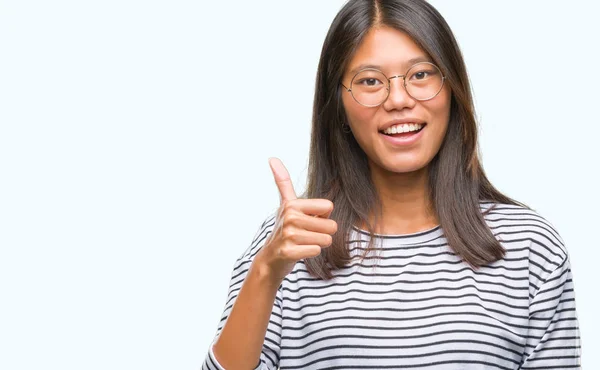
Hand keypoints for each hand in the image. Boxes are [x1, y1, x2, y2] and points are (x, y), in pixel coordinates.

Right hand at [254, 158, 337, 283]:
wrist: (270, 258)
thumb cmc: (284, 230)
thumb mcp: (285, 204)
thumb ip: (282, 181)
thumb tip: (272, 158)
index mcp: (292, 204)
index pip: (328, 207)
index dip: (323, 216)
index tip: (308, 220)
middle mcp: (289, 217)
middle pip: (331, 225)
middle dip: (322, 233)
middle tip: (306, 235)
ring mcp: (288, 235)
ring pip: (326, 239)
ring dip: (318, 244)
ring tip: (303, 243)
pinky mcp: (288, 252)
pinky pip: (316, 251)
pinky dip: (311, 254)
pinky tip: (299, 252)